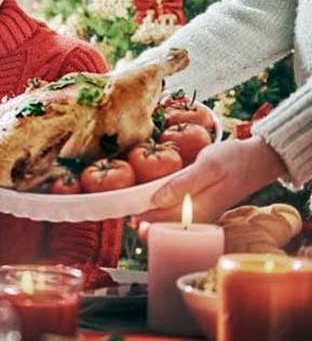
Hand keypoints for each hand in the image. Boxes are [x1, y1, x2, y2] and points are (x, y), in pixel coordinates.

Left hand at [138, 137, 286, 222]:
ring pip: (172, 222)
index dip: (145, 220)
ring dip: (153, 218)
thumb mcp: (207, 166)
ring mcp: (201, 213)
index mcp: (199, 210)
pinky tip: (152, 206)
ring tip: (134, 214)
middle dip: (146, 223)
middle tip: (129, 218)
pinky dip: (163, 211)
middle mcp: (199, 217)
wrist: (257, 160)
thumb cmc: (233, 160)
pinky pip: (179, 214)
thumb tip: (157, 200)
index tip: (128, 215)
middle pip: (167, 226)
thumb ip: (183, 184)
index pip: (164, 222)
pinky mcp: (202, 207)